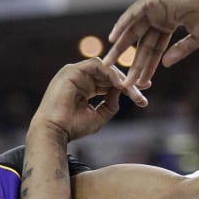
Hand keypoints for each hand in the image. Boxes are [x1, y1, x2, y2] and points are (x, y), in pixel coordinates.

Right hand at [30, 59, 147, 142]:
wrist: (54, 132)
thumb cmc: (72, 127)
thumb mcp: (98, 116)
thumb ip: (110, 104)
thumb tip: (122, 91)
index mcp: (84, 87)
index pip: (109, 81)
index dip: (126, 86)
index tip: (143, 94)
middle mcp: (79, 77)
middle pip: (109, 72)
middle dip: (128, 80)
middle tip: (144, 88)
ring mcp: (74, 72)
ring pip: (105, 67)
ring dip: (121, 77)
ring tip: (133, 90)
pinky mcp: (72, 70)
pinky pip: (97, 65)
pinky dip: (110, 73)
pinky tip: (120, 85)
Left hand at [103, 0, 198, 87]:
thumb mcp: (197, 38)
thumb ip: (180, 50)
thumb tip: (165, 64)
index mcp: (168, 24)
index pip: (154, 49)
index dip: (147, 66)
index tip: (139, 83)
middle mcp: (158, 16)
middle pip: (140, 42)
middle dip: (129, 61)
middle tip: (118, 77)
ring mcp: (153, 7)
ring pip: (132, 30)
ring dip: (119, 46)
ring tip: (108, 63)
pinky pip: (132, 14)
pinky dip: (122, 25)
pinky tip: (112, 39)